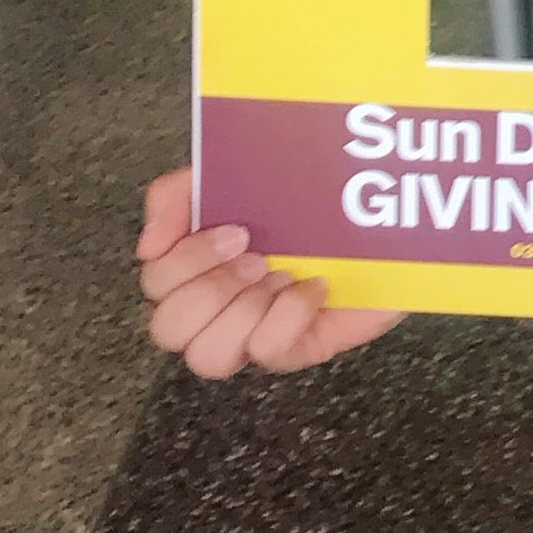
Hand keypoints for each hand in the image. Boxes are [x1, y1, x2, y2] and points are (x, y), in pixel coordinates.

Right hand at [135, 167, 404, 379]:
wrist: (385, 214)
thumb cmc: (304, 197)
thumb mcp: (234, 174)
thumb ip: (178, 194)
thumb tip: (148, 244)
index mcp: (195, 268)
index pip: (155, 285)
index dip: (184, 262)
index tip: (234, 229)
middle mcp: (216, 309)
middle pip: (168, 330)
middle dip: (209, 291)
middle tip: (254, 256)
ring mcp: (252, 335)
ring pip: (207, 357)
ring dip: (241, 312)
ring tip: (277, 275)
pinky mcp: (296, 349)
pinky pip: (270, 352)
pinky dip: (289, 316)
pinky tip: (313, 287)